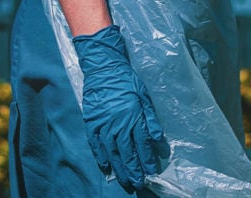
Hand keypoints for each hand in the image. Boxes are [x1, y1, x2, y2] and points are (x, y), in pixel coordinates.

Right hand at [73, 25, 169, 190]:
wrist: (103, 68)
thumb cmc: (126, 80)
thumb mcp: (144, 95)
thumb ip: (151, 119)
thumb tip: (159, 140)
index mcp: (133, 117)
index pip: (142, 144)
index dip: (147, 159)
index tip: (152, 170)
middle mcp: (118, 125)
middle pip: (127, 153)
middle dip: (134, 170)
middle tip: (139, 183)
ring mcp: (103, 125)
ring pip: (112, 152)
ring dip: (119, 168)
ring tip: (125, 181)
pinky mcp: (91, 122)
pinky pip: (96, 144)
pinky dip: (101, 157)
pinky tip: (106, 167)